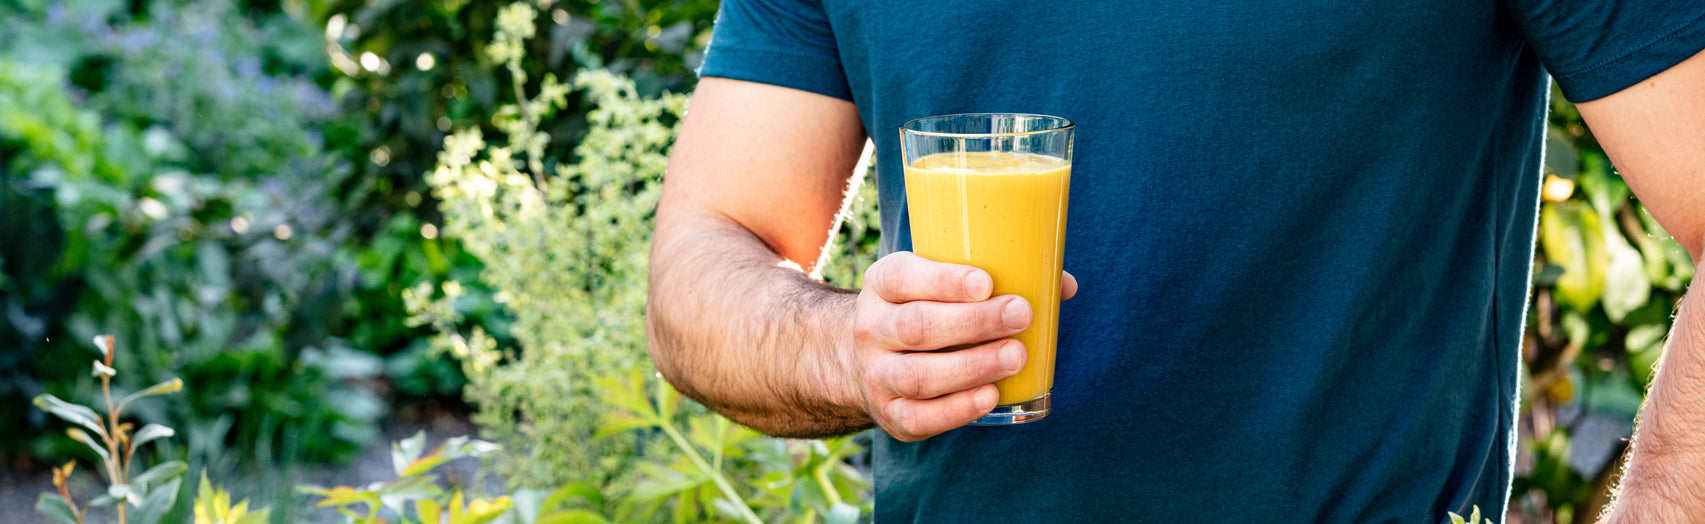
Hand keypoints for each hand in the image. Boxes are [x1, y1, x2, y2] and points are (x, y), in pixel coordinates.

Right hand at [847, 252, 1077, 441]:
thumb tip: (1063, 285)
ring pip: (918, 376)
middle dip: (974, 323)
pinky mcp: (890, 414)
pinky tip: (990, 396)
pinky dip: (957, 410)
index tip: (987, 283)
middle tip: (1021, 315)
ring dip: (972, 367)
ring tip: (1016, 357)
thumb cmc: (923, 309)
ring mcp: (876, 375)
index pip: (903, 278)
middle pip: (917, 327)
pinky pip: (920, 417)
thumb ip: (993, 278)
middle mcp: (872, 328)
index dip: (944, 281)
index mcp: (882, 285)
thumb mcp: (937, 282)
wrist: (864, 358)